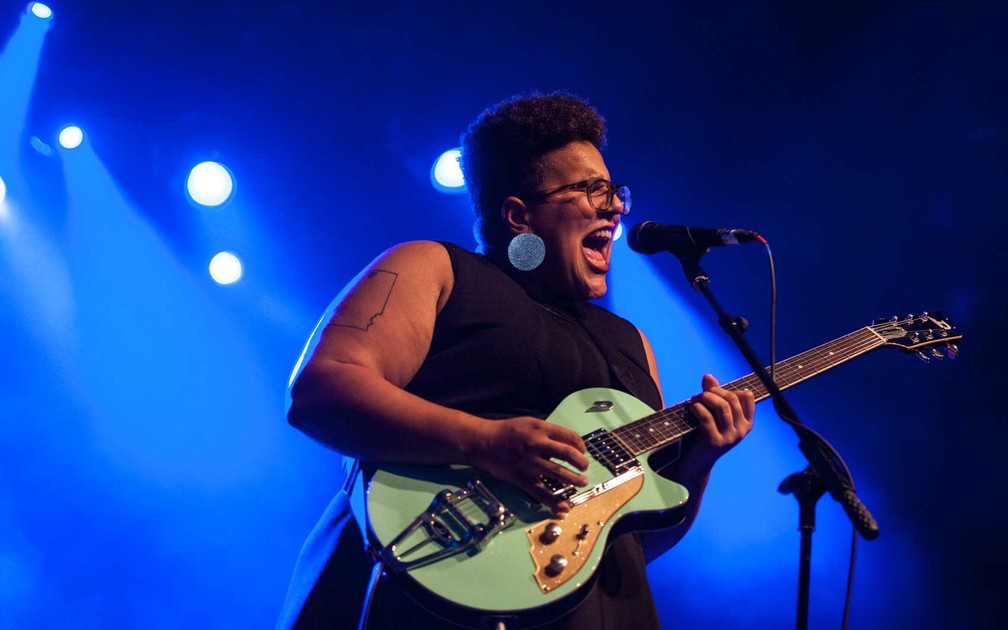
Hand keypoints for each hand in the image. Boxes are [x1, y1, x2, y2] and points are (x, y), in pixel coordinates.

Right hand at [473, 417, 589, 511]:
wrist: (482, 442)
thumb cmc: (506, 431)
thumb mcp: (529, 423)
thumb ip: (547, 432)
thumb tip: (567, 443)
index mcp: (540, 429)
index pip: (569, 436)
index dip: (580, 445)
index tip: (583, 451)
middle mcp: (536, 445)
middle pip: (568, 454)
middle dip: (581, 463)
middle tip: (585, 467)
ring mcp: (530, 463)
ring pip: (558, 474)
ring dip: (574, 480)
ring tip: (581, 482)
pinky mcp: (522, 478)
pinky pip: (541, 492)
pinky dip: (554, 501)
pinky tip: (564, 507)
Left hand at [682, 373, 755, 473]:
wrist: (697, 461)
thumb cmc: (705, 432)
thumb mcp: (713, 413)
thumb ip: (712, 394)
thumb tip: (708, 376)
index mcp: (746, 422)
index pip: (748, 396)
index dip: (729, 389)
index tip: (715, 392)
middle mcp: (742, 430)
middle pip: (731, 399)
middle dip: (713, 391)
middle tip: (700, 395)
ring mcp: (730, 437)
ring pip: (721, 406)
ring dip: (705, 398)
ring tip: (695, 400)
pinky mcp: (715, 442)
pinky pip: (707, 417)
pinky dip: (697, 408)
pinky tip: (692, 408)